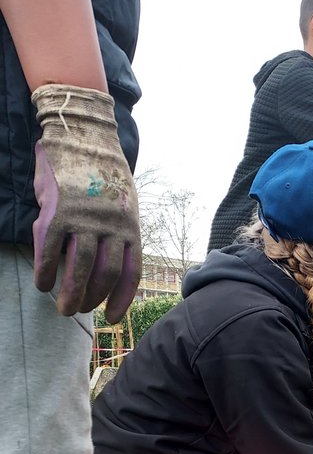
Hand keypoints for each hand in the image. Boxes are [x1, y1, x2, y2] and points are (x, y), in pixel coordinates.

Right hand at [31, 84, 141, 323]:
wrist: (83, 134)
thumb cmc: (102, 173)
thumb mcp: (121, 204)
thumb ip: (115, 234)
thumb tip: (102, 264)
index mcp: (130, 227)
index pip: (130, 273)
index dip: (121, 300)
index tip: (111, 318)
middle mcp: (111, 226)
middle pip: (104, 276)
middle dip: (92, 299)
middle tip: (79, 311)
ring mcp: (84, 220)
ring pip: (79, 269)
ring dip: (70, 293)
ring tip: (63, 308)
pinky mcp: (58, 212)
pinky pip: (50, 250)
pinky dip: (45, 271)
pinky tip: (42, 284)